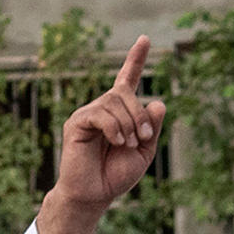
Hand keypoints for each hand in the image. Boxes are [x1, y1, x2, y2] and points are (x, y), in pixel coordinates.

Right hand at [39, 36, 164, 233]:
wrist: (95, 195)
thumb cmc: (116, 175)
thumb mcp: (144, 151)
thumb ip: (152, 127)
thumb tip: (157, 101)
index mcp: (119, 113)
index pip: (127, 80)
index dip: (136, 59)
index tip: (145, 39)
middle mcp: (102, 108)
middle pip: (126, 93)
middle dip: (140, 115)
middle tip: (143, 138)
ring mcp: (88, 114)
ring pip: (115, 102)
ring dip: (129, 124)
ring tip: (127, 145)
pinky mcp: (77, 123)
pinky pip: (101, 114)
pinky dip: (114, 128)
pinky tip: (116, 142)